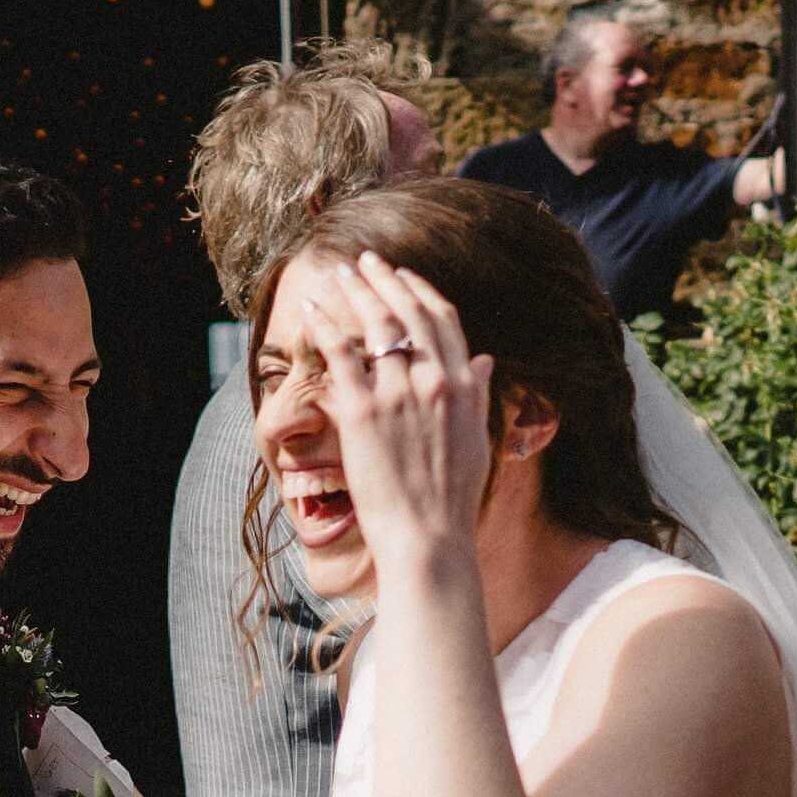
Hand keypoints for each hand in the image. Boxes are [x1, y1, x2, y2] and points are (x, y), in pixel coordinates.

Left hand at [299, 251, 493, 568]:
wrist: (428, 535)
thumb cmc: (452, 497)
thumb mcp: (478, 439)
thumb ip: (479, 392)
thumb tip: (485, 358)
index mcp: (464, 384)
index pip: (443, 319)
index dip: (420, 290)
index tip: (402, 276)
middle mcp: (434, 380)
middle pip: (407, 311)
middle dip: (384, 279)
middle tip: (365, 261)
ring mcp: (397, 394)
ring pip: (374, 324)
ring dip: (354, 291)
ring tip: (338, 274)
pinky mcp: (362, 412)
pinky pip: (341, 354)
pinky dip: (325, 325)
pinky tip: (311, 308)